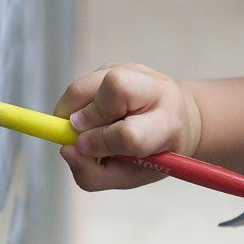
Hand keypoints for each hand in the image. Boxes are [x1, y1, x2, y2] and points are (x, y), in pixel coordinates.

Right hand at [54, 63, 201, 190]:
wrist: (178, 120)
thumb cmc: (152, 152)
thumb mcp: (130, 177)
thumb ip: (94, 175)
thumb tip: (66, 151)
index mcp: (167, 124)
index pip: (130, 132)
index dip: (101, 141)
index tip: (85, 148)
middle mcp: (155, 89)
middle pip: (113, 89)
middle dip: (85, 117)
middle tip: (80, 137)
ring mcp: (132, 72)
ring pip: (88, 84)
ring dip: (72, 109)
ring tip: (84, 127)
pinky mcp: (113, 66)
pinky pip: (80, 85)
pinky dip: (74, 104)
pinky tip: (90, 116)